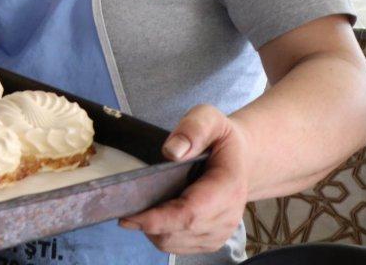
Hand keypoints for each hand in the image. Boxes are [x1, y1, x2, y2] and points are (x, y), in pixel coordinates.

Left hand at [118, 104, 250, 254]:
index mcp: (228, 187)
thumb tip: (172, 152)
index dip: (158, 219)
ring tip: (143, 205)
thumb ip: (192, 129)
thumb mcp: (208, 119)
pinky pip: (176, 246)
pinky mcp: (210, 240)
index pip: (190, 213)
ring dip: (152, 229)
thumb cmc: (219, 138)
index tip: (128, 216)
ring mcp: (220, 232)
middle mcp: (227, 216)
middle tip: (125, 203)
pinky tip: (157, 213)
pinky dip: (160, 234)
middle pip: (178, 231)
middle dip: (147, 223)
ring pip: (173, 243)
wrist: (240, 158)